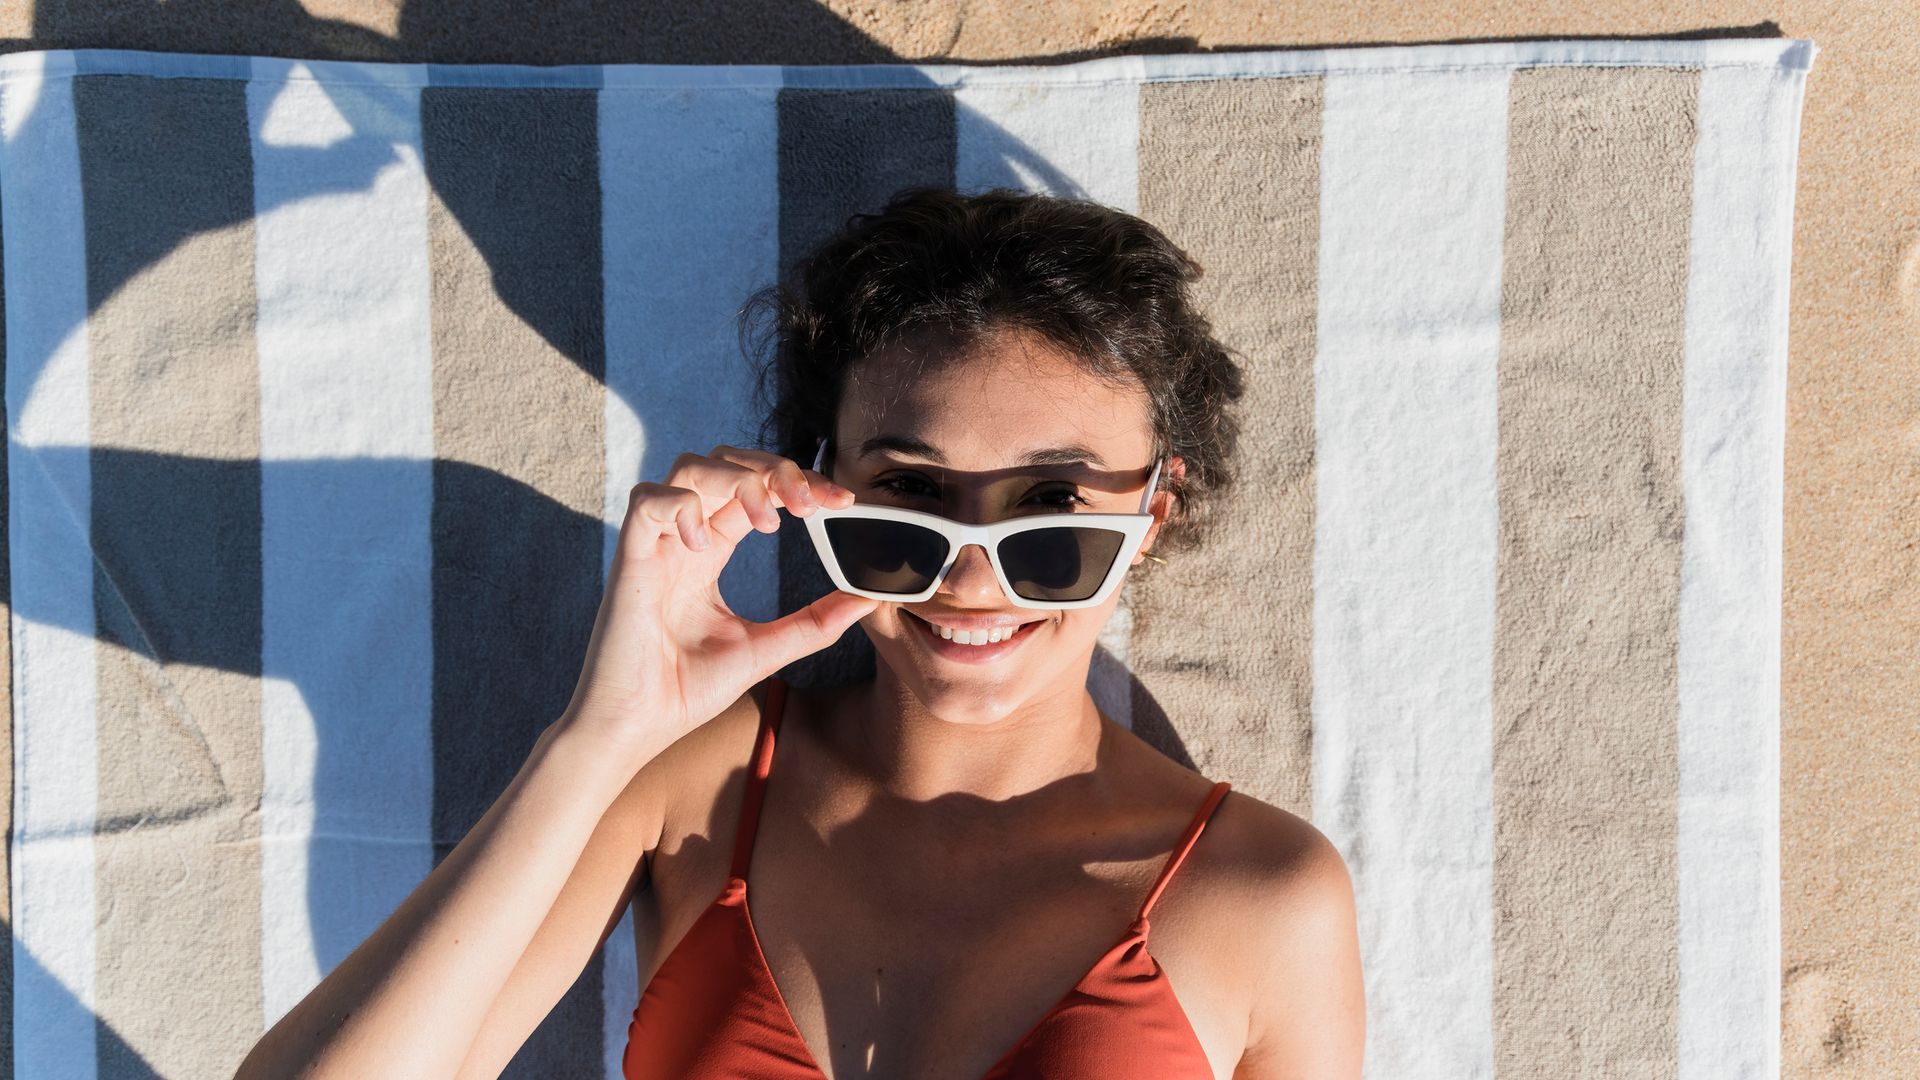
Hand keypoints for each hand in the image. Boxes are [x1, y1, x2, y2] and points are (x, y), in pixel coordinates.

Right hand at [556, 444, 876, 757]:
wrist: (635, 728)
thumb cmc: (686, 690)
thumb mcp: (765, 650)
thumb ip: (814, 623)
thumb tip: (869, 599)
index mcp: (711, 552)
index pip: (756, 491)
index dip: (798, 484)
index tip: (839, 503)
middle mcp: (684, 539)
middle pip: (726, 462)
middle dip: (774, 468)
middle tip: (810, 502)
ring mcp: (656, 545)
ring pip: (689, 468)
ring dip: (737, 479)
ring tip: (768, 520)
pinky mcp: (629, 558)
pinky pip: (647, 500)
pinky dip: (682, 507)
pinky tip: (704, 543)